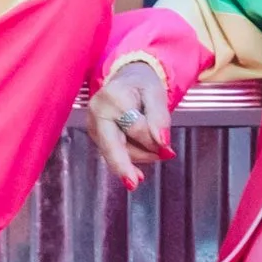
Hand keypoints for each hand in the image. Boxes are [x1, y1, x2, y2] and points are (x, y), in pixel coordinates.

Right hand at [87, 59, 172, 188]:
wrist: (126, 79)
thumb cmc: (142, 85)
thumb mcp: (156, 93)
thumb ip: (160, 117)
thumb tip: (162, 142)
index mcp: (112, 97)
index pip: (134, 127)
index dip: (152, 139)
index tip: (168, 148)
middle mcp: (97, 112)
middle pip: (112, 145)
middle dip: (124, 165)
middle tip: (134, 183)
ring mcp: (93, 126)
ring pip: (116, 152)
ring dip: (138, 157)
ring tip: (158, 151)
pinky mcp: (96, 136)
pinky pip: (113, 153)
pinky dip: (127, 162)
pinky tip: (134, 174)